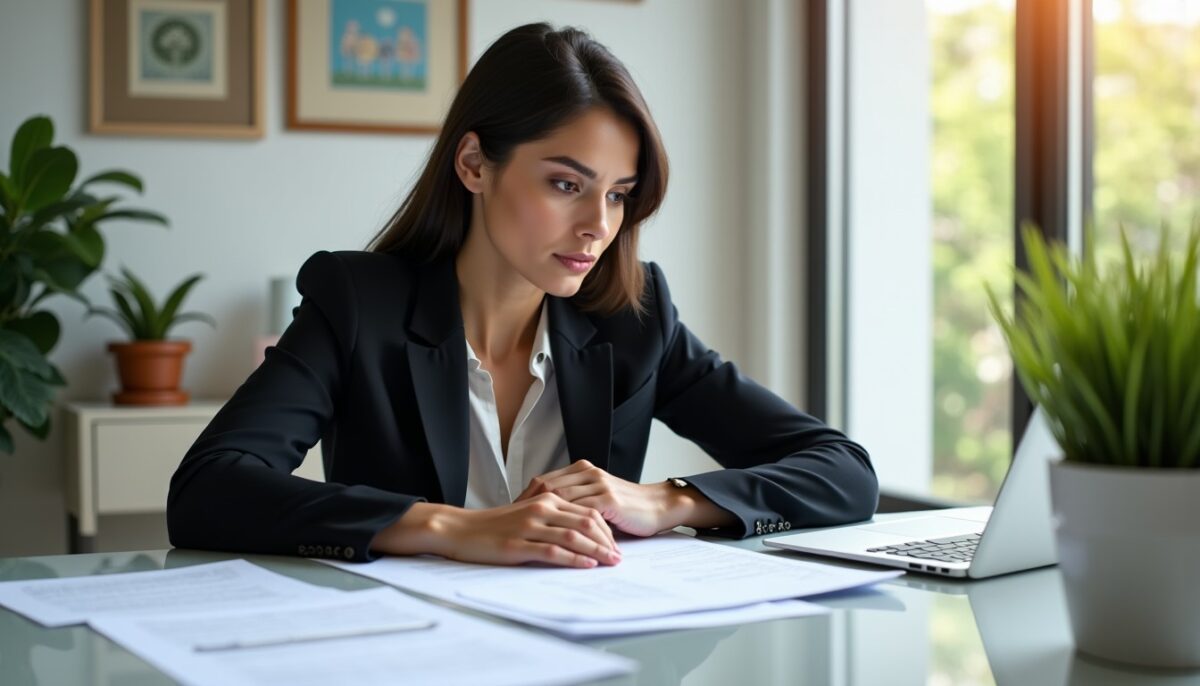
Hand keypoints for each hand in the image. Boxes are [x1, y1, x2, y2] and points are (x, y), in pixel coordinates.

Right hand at [373, 495, 620, 568]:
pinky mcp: (519, 544)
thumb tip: (576, 534)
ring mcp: (531, 526)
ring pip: (574, 536)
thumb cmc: (492, 526)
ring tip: (611, 563)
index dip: (605, 528)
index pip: (586, 511)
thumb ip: (550, 519)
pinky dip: (574, 559)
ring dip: (597, 551)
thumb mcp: (525, 515)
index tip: (616, 543)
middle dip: (607, 540)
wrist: (460, 529)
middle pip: (586, 522)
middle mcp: (542, 509)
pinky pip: (554, 552)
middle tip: (620, 556)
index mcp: (546, 499)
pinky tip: (587, 566)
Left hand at [515, 460, 680, 536]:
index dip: (525, 499)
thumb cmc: (628, 508)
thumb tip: (549, 520)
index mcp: (582, 471)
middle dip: (527, 508)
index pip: (544, 481)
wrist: (659, 506)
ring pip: (561, 499)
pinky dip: (566, 528)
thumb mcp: (597, 501)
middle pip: (547, 487)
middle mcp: (588, 473)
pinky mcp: (609, 499)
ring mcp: (598, 484)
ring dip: (543, 518)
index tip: (512, 515)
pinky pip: (581, 513)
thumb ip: (576, 504)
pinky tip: (555, 540)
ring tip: (528, 535)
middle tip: (513, 527)